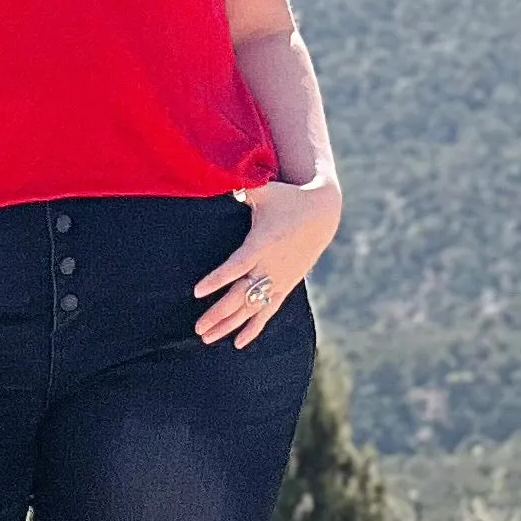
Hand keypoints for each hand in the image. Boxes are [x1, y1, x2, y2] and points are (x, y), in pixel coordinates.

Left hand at [193, 175, 340, 347]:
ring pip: (252, 308)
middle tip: (197, 328)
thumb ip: (239, 189)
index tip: (198, 291)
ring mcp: (279, 279)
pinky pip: (268, 312)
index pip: (237, 265)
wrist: (323, 214)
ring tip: (206, 338)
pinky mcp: (286, 285)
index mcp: (263, 242)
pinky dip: (253, 328)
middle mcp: (271, 265)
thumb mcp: (264, 191)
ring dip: (229, 324)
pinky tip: (237, 343)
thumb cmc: (287, 198)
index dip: (218, 279)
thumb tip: (211, 176)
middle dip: (219, 313)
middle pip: (241, 295)